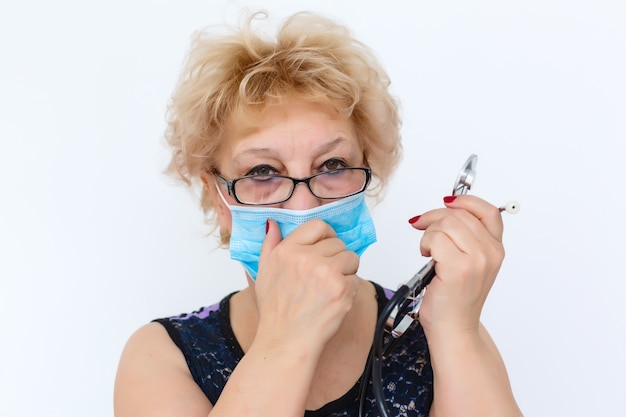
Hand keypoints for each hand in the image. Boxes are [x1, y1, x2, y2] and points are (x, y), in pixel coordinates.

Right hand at [253, 219, 359, 352]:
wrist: (285, 342)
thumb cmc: (275, 311)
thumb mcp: (263, 273)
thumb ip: (269, 245)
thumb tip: (273, 223)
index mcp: (286, 250)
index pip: (317, 226)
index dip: (326, 235)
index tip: (326, 248)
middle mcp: (306, 258)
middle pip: (337, 243)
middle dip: (336, 258)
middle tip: (325, 277)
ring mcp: (325, 272)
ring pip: (351, 258)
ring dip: (346, 271)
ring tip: (330, 288)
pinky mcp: (341, 289)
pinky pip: (356, 278)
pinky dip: (349, 290)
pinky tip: (333, 301)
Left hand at [408, 195, 504, 334]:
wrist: (454, 327)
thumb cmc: (455, 297)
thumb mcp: (469, 262)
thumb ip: (465, 236)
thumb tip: (446, 208)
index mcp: (496, 249)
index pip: (488, 211)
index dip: (466, 201)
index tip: (448, 202)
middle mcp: (490, 253)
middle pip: (459, 215)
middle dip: (435, 217)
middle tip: (422, 227)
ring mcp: (476, 261)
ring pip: (445, 224)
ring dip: (429, 233)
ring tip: (428, 249)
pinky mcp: (458, 268)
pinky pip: (435, 239)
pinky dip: (425, 244)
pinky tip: (427, 256)